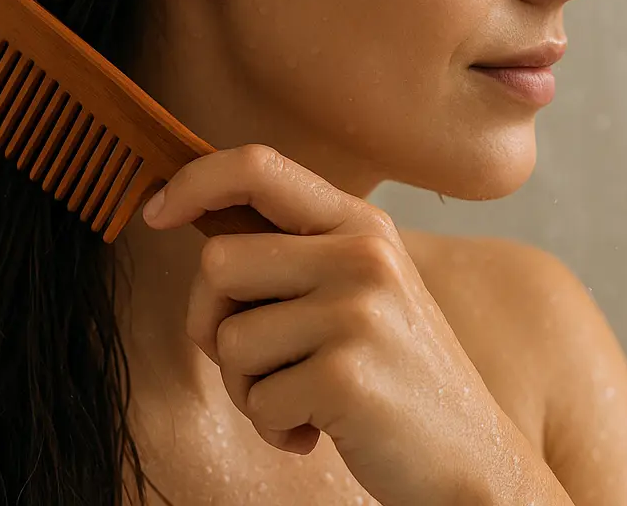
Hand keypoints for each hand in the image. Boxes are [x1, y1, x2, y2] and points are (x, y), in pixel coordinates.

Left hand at [140, 144, 549, 505]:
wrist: (472, 460)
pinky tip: (320, 430)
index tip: (155, 212)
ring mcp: (358, 313)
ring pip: (229, 338)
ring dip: (248, 387)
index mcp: (362, 225)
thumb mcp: (361, 291)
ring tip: (303, 400)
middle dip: (212, 322)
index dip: (192, 181)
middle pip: (218, 262)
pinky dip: (273, 427)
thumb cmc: (396, 378)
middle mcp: (363, 255)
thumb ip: (297, 254)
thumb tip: (197, 221)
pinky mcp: (346, 375)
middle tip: (256, 363)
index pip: (258, 166)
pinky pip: (255, 399)